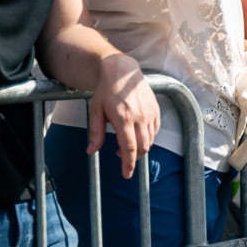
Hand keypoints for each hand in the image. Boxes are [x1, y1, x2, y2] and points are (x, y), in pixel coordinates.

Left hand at [90, 54, 157, 179]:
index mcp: (123, 118)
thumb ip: (95, 133)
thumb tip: (90, 152)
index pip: (129, 148)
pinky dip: (147, 138)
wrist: (122, 72)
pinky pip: (155, 130)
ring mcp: (150, 113)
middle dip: (134, 158)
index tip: (126, 174)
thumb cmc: (106, 91)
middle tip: (121, 158)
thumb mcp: (95, 111)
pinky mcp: (156, 110)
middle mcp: (140, 117)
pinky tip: (136, 135)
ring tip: (126, 145)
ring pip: (150, 140)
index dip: (128, 164)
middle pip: (142, 147)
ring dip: (140, 148)